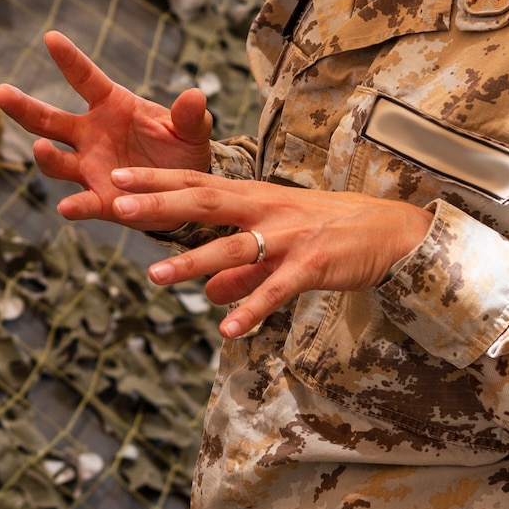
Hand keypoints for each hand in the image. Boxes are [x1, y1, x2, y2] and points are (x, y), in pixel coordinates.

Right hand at [0, 31, 213, 222]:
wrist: (184, 192)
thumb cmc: (181, 148)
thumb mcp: (191, 129)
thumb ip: (190, 115)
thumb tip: (195, 94)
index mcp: (111, 106)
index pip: (84, 78)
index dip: (68, 59)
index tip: (50, 37)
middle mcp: (90, 135)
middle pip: (48, 119)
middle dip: (22, 106)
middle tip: (0, 92)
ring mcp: (89, 167)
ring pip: (56, 160)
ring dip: (46, 156)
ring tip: (40, 149)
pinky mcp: (99, 200)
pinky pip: (82, 203)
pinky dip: (74, 206)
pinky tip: (66, 208)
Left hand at [109, 167, 433, 338]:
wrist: (392, 233)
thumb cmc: (332, 232)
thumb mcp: (280, 245)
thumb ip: (242, 273)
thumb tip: (208, 296)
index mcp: (256, 197)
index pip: (198, 182)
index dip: (157, 180)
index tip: (116, 178)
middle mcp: (267, 209)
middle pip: (206, 202)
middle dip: (160, 205)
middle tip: (118, 207)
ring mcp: (289, 237)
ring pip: (234, 248)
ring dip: (193, 262)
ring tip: (155, 276)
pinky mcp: (313, 266)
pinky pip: (276, 291)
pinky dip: (252, 309)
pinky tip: (228, 330)